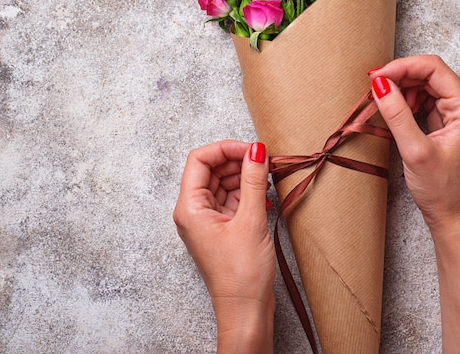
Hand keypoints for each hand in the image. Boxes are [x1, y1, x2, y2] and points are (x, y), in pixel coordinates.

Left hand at [173, 140, 274, 353]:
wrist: (246, 310)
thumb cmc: (242, 274)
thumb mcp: (251, 220)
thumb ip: (253, 180)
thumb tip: (256, 150)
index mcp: (190, 207)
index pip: (200, 160)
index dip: (226, 148)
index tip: (252, 149)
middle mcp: (194, 210)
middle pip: (213, 169)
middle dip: (239, 160)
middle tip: (266, 160)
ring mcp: (208, 219)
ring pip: (224, 182)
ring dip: (246, 175)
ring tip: (269, 176)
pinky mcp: (223, 227)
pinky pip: (233, 198)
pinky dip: (249, 192)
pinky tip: (266, 195)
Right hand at [370, 57, 459, 352]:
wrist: (453, 217)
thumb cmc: (442, 189)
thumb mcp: (415, 150)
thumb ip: (397, 114)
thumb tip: (380, 84)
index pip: (433, 68)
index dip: (403, 67)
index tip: (376, 77)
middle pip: (429, 73)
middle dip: (400, 76)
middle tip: (374, 88)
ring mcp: (456, 113)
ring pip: (425, 85)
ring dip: (402, 89)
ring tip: (384, 104)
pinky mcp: (445, 122)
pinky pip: (423, 100)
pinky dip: (406, 101)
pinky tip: (395, 112)